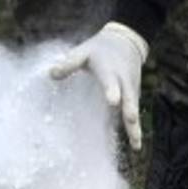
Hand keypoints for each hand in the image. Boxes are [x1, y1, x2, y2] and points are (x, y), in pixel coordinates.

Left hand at [50, 22, 148, 149]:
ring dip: (135, 127)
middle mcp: (124, 82)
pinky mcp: (134, 97)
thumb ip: (69, 63)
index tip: (113, 102)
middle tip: (132, 122)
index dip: (112, 91)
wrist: (126, 42)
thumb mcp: (84, 52)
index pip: (111, 81)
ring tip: (136, 146)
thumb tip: (51, 74)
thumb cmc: (100, 49)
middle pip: (129, 99)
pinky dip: (134, 128)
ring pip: (134, 109)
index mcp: (110, 71)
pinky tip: (135, 144)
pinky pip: (133, 112)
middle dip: (130, 112)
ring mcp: (131, 90)